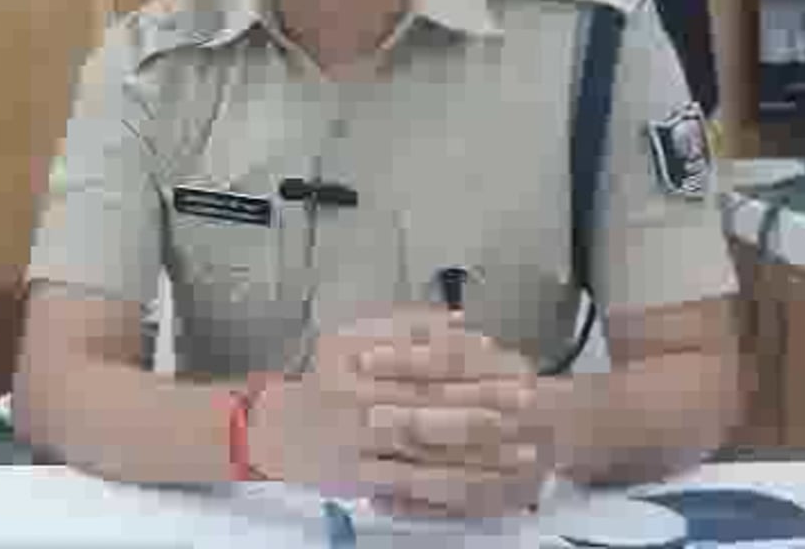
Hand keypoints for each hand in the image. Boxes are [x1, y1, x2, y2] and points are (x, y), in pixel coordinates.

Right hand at [248, 310, 546, 516]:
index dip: (463, 357)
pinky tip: (489, 481)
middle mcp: (354, 400)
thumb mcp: (353, 337)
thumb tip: (461, 322)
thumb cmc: (324, 380)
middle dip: (481, 401)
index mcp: (352, 357)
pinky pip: (418, 483)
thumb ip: (406, 324)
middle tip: (526, 400)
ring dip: (478, 448)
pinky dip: (456, 482)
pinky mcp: (366, 478)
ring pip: (427, 446)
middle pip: (426, 401)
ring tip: (524, 447)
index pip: (416, 356)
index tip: (503, 356)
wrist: (278, 430)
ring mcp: (359, 442)